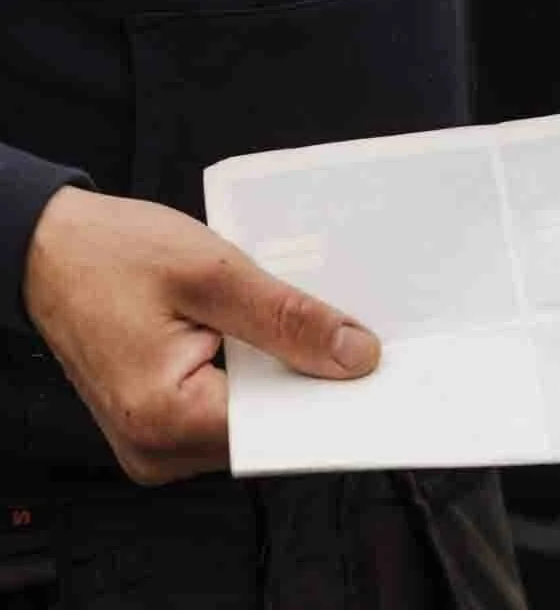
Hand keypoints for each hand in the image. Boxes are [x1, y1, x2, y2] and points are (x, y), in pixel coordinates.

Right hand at [24, 186, 380, 484]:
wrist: (47, 248)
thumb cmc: (110, 254)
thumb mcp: (214, 273)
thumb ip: (288, 319)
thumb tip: (355, 355)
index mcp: (167, 419)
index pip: (281, 430)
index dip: (334, 398)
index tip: (377, 369)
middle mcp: (159, 447)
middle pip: (271, 426)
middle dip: (310, 378)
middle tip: (347, 330)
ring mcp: (159, 441)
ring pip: (255, 416)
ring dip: (281, 372)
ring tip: (290, 322)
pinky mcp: (164, 423)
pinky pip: (232, 405)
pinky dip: (256, 371)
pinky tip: (263, 333)